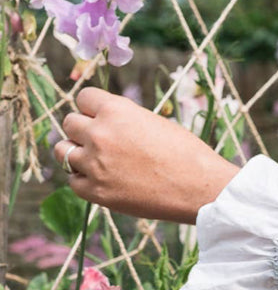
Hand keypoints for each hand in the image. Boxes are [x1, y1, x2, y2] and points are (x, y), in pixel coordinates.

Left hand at [55, 86, 240, 223]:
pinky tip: (102, 181)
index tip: (102, 118)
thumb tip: (106, 122)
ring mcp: (95, 164)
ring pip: (63, 151)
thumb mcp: (156, 123)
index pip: (83, 97)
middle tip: (102, 142)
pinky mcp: (97, 192)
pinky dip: (84, 180)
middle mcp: (100, 134)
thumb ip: (125, 120)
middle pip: (70, 123)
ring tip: (95, 161)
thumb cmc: (188, 155)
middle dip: (83, 130)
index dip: (93, 108)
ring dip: (76, 153)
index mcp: (117, 111)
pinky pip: (73, 182)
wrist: (201, 189)